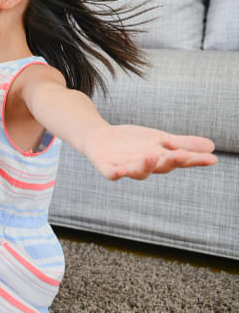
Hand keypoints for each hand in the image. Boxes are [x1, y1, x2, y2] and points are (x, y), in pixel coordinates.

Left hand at [83, 124, 216, 180]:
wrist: (100, 138)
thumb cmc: (133, 141)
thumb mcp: (160, 139)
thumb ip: (182, 143)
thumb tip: (212, 147)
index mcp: (160, 159)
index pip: (181, 160)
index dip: (195, 160)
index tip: (212, 159)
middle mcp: (146, 167)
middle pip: (161, 167)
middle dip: (172, 161)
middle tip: (182, 155)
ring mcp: (126, 168)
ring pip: (139, 172)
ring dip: (146, 165)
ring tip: (152, 155)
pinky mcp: (108, 168)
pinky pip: (112, 174)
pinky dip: (116, 173)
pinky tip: (119, 171)